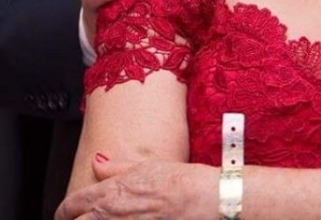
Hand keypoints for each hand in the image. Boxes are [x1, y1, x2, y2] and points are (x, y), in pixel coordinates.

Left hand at [55, 154, 215, 219]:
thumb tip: (97, 161)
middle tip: (77, 218)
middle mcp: (110, 215)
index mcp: (110, 193)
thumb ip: (116, 167)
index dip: (63, 210)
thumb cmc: (178, 181)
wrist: (201, 200)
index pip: (71, 205)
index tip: (64, 212)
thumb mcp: (145, 166)